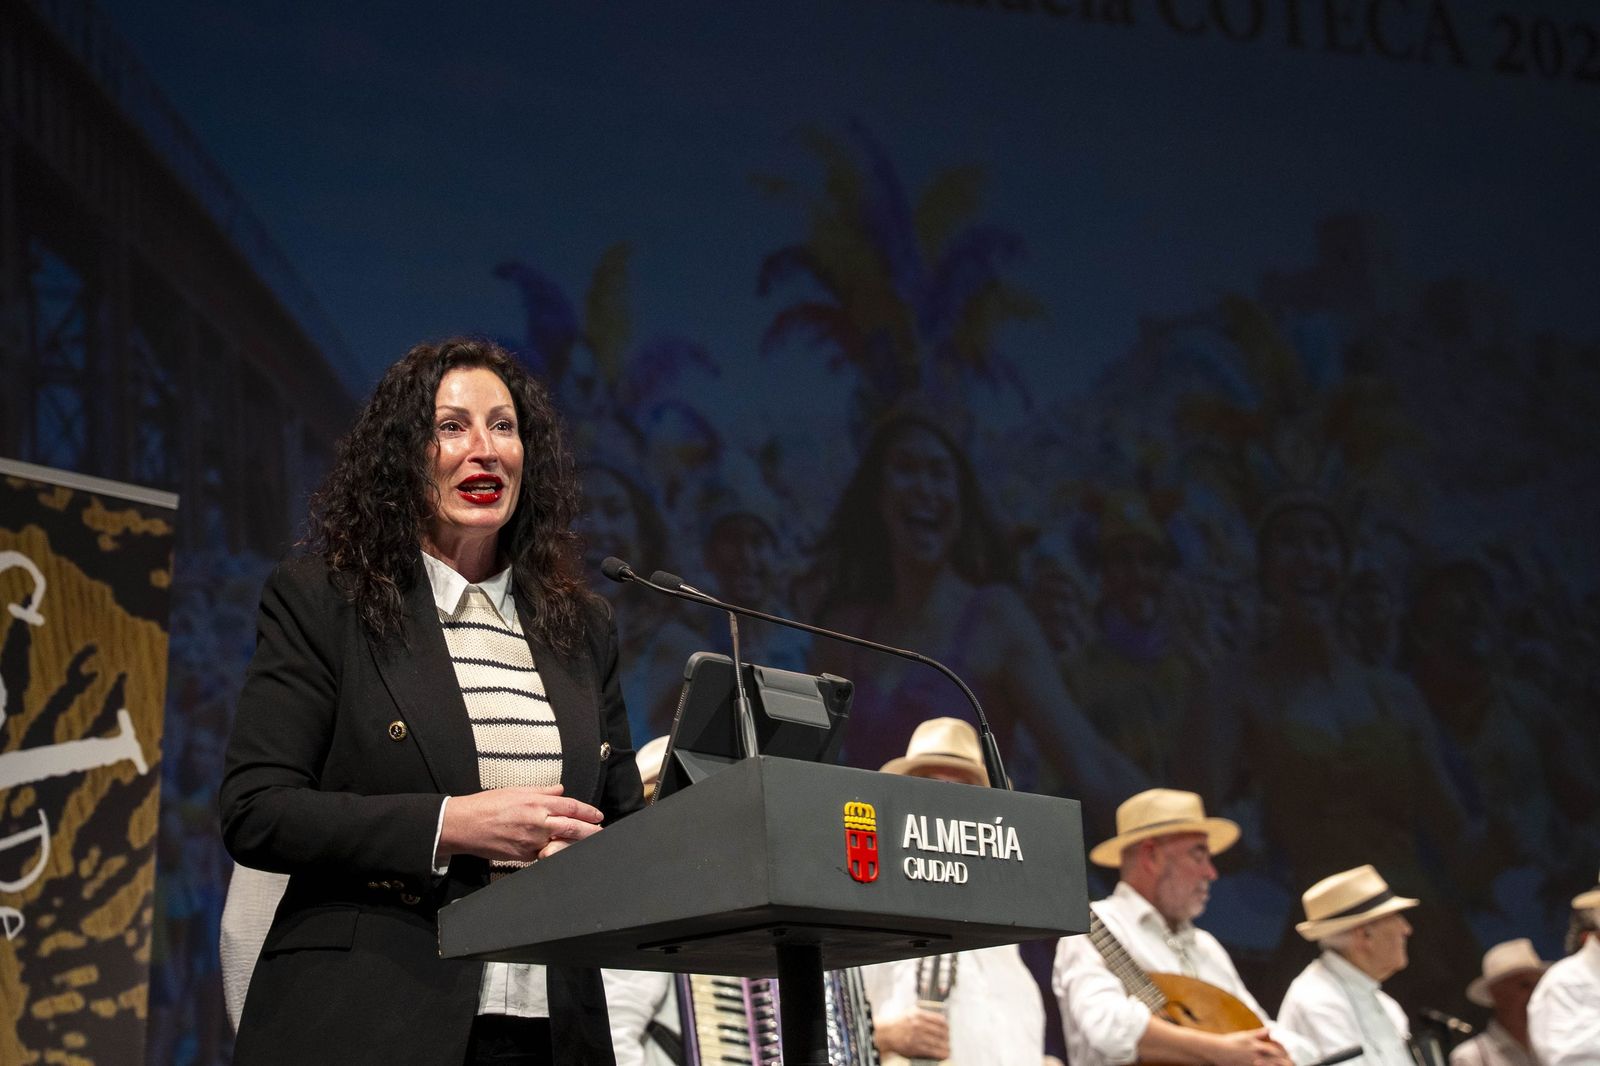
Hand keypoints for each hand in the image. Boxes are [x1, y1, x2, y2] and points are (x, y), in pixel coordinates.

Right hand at [438, 785, 602, 863]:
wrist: (463, 825)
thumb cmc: (486, 805)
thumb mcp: (516, 791)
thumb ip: (542, 792)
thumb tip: (560, 791)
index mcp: (535, 804)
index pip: (570, 807)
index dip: (587, 812)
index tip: (598, 816)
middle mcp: (536, 823)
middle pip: (572, 827)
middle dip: (590, 831)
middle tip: (602, 833)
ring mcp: (530, 842)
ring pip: (561, 844)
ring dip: (577, 844)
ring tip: (590, 844)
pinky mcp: (522, 857)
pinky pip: (544, 855)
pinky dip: (556, 853)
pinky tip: (565, 853)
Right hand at [874, 1008, 948, 1059]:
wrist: (886, 1033)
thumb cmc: (900, 1023)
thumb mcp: (911, 1013)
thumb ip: (924, 1014)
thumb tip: (941, 1020)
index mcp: (919, 1014)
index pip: (940, 1020)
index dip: (946, 1026)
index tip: (948, 1030)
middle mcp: (918, 1024)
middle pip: (940, 1032)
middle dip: (947, 1038)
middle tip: (948, 1041)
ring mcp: (916, 1036)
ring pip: (937, 1042)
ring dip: (945, 1047)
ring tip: (948, 1049)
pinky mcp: (914, 1047)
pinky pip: (931, 1051)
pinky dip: (940, 1054)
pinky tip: (944, 1055)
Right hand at [1203, 1029, 1291, 1065]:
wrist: (1217, 1051)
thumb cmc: (1231, 1042)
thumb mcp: (1245, 1035)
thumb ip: (1258, 1033)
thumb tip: (1270, 1029)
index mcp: (1257, 1046)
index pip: (1276, 1050)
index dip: (1285, 1054)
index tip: (1290, 1057)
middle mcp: (1256, 1055)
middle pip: (1276, 1061)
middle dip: (1285, 1063)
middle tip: (1292, 1064)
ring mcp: (1252, 1064)